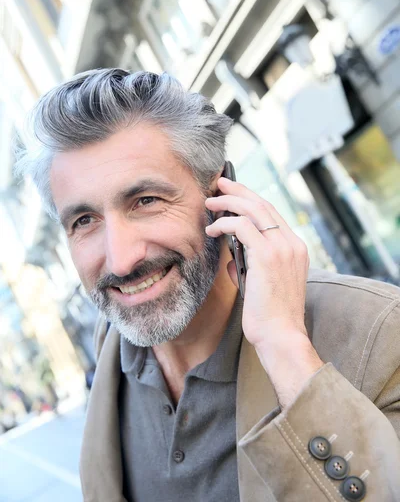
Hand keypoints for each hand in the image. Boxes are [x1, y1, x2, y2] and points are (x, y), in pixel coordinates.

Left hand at [205, 177, 323, 407]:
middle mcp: (292, 243)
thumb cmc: (270, 315)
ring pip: (252, 210)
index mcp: (295, 248)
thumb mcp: (262, 284)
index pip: (271, 213)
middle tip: (219, 184)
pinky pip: (242, 227)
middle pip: (263, 204)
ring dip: (227, 203)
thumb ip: (249, 266)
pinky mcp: (267, 255)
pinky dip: (224, 223)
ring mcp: (282, 247)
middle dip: (238, 191)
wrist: (281, 336)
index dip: (250, 199)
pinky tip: (212, 230)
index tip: (233, 192)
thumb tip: (230, 257)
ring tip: (210, 203)